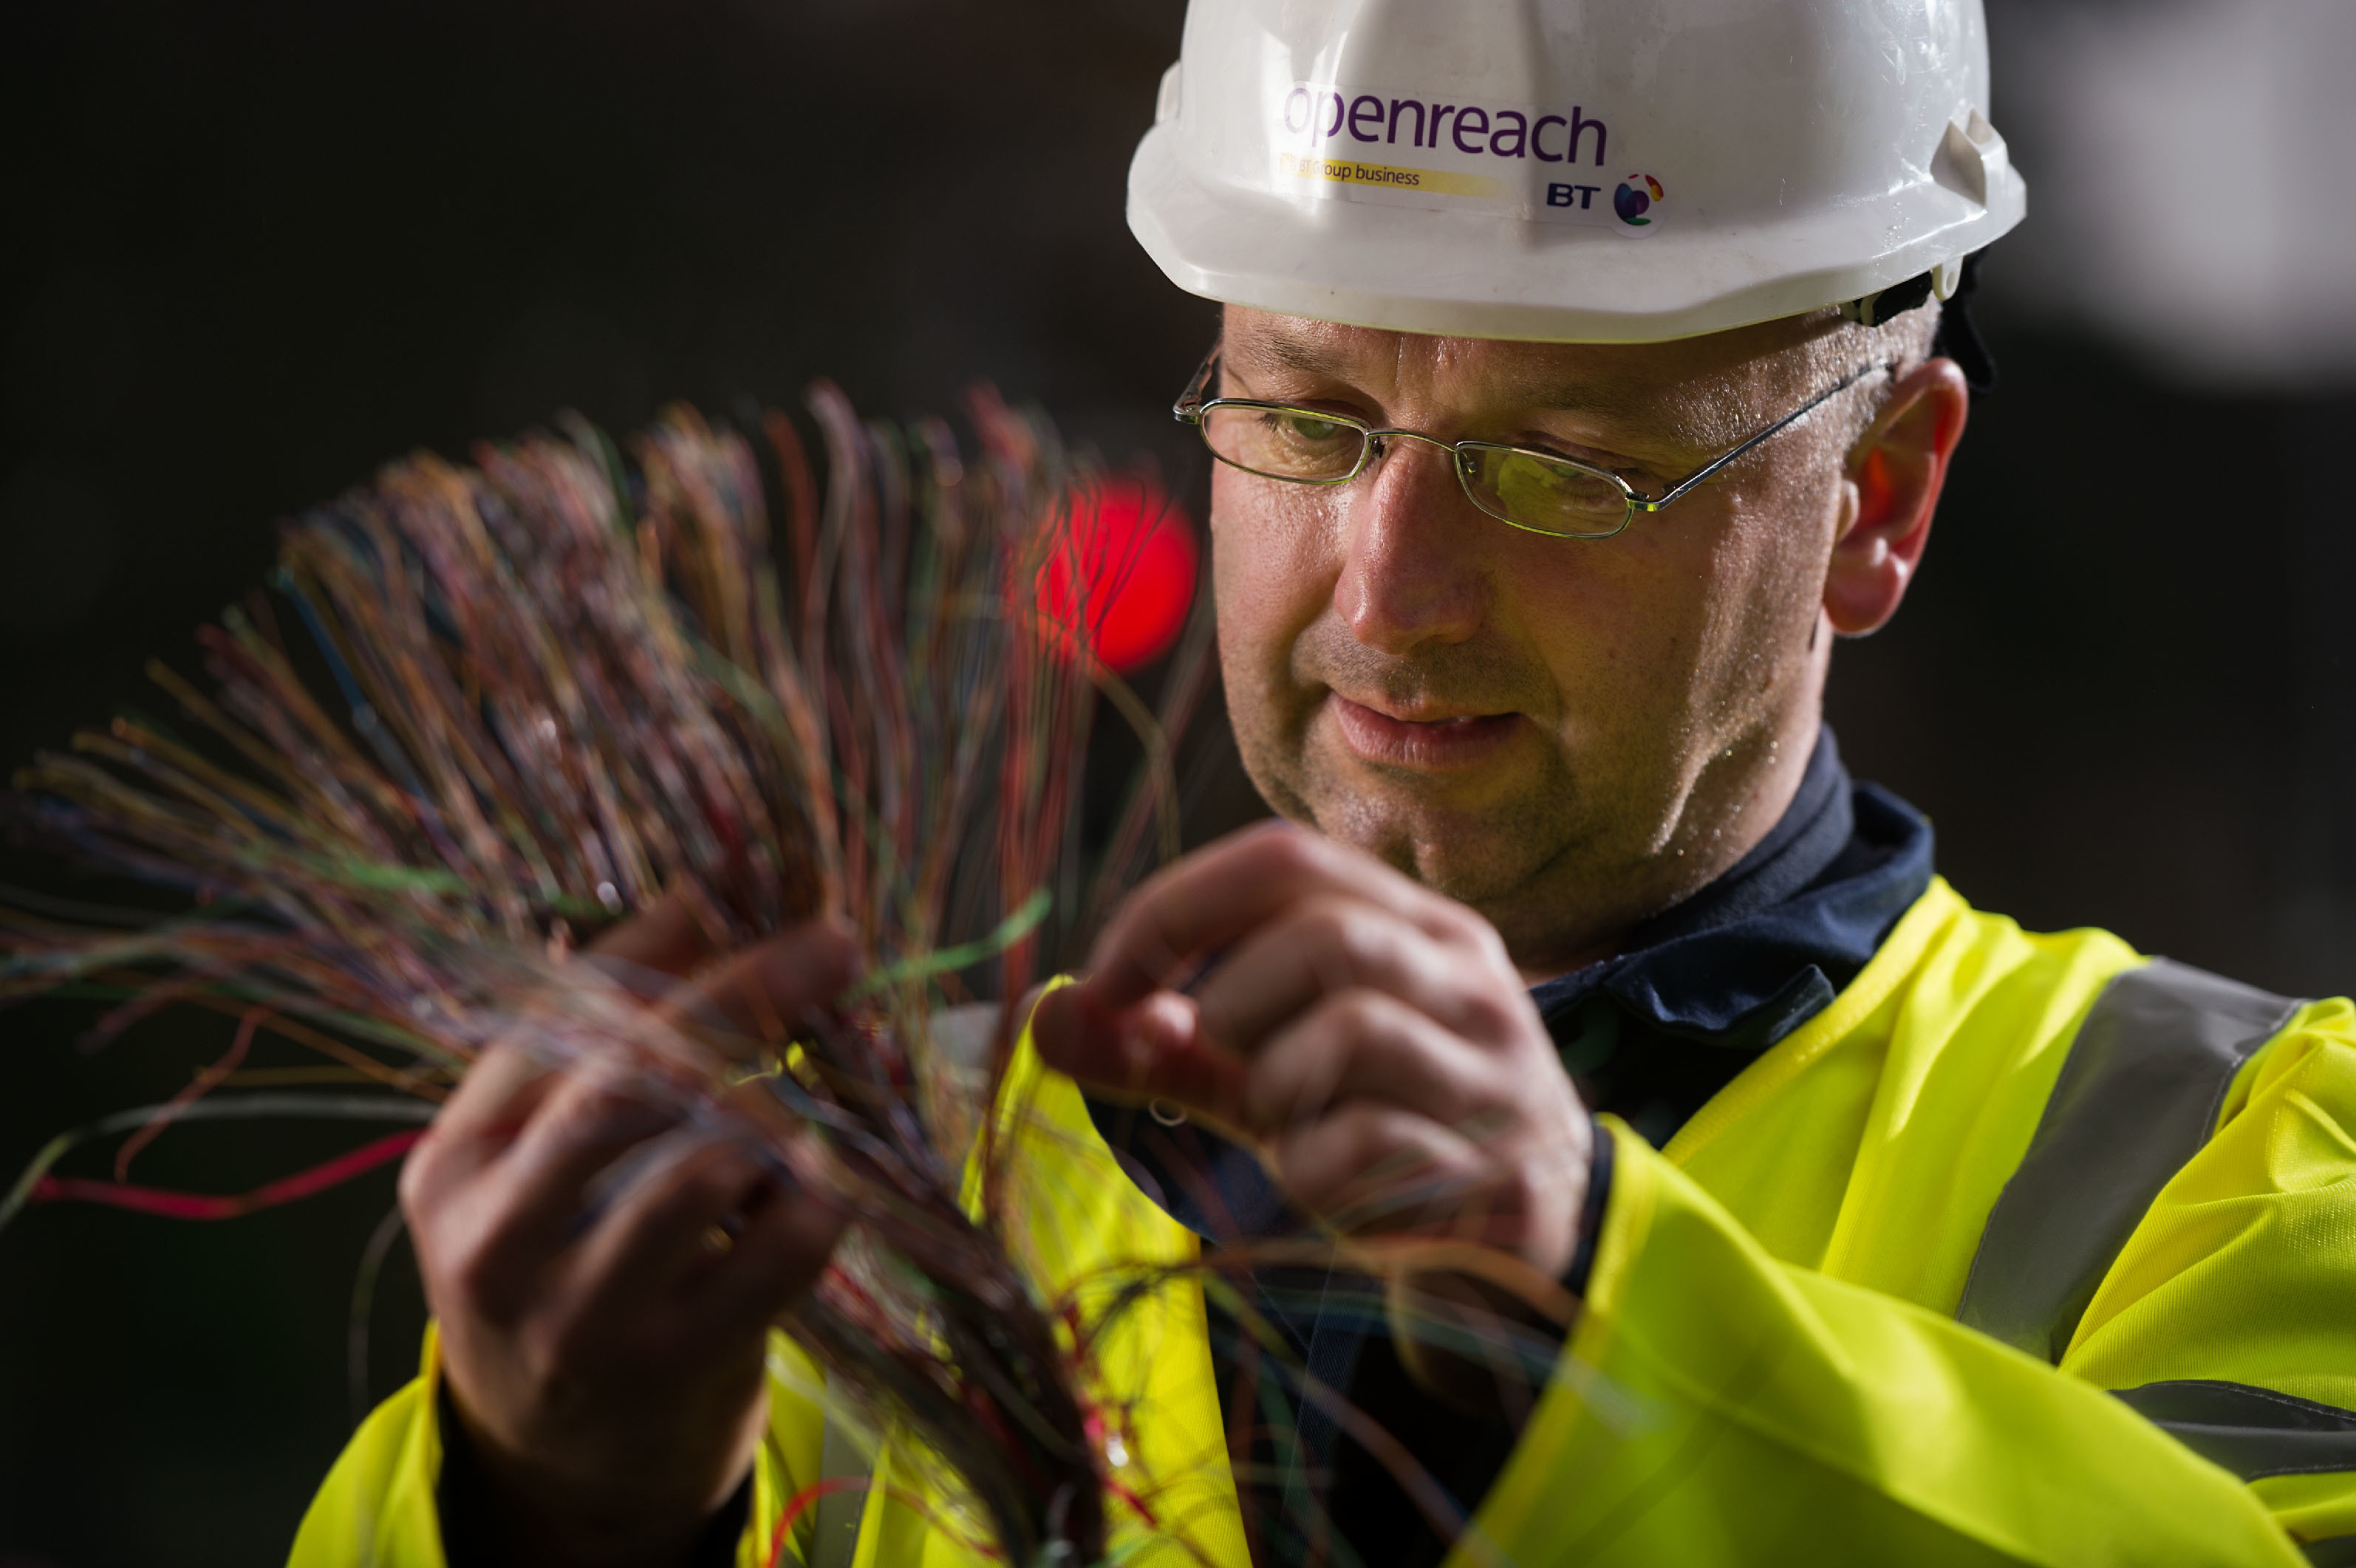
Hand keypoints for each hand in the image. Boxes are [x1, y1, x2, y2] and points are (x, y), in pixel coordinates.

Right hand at [400, 898, 855, 1567]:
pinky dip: (821, 1197)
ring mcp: (584, 1313)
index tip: (744, 891)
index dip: (658, 945)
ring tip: (795, 1122)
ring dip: (778, 1115)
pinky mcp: (675, 1366)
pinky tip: (817, 1192)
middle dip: (742, 996)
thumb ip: (603, 1037)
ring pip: (706, 1163)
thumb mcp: (544, 1157)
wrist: (557, 1458)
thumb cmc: (566, 1263)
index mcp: (454, 1163)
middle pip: (628, 1080)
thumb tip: (704, 894)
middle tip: (830, 945)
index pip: (553, 1021)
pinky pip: (782, 1248)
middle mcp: (500, 1239)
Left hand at [1032, 821, 1590, 1283]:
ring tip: (1282, 1125)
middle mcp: (1469, 982)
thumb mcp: (1274, 1078)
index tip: (1105, 983)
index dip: (1175, 909)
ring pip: (1350, 1029)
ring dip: (1272, 1085)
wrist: (1535, 1253)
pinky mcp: (1495, 1174)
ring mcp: (1492, 1075)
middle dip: (1225, 1001)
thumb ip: (1168, 1048)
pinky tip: (1326, 1190)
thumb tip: (1041, 1020)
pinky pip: (1367, 1143)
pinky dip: (1310, 1171)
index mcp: (1418, 927)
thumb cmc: (1385, 1133)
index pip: (1285, 859)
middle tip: (1208, 1063)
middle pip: (1322, 932)